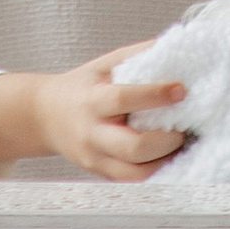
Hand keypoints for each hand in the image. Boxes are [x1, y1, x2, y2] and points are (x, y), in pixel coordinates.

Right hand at [0, 48, 188, 178]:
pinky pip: (130, 181)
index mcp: (92, 101)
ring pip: (134, 173)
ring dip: (164, 160)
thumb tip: (176, 47)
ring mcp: (94, 158)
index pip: (123, 99)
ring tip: (179, 143)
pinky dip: (154, 171)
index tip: (181, 89)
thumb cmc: (83, 85)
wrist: (44, 116)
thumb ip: (138, 55)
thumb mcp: (105, 63)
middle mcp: (92, 134)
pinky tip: (168, 157)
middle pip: (132, 146)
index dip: (155, 95)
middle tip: (184, 126)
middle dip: (166, 140)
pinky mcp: (99, 173)